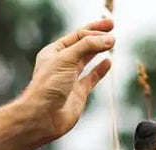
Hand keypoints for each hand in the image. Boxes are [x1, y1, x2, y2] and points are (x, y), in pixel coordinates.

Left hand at [21, 17, 115, 141]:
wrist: (43, 117)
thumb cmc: (48, 87)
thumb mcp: (66, 59)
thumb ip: (87, 47)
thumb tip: (109, 39)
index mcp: (54, 52)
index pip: (77, 36)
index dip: (93, 30)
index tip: (109, 28)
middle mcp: (62, 64)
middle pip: (82, 45)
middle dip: (97, 36)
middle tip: (112, 27)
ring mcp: (70, 78)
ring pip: (87, 60)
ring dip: (99, 50)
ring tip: (112, 42)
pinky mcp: (78, 93)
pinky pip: (91, 78)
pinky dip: (100, 70)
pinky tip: (108, 62)